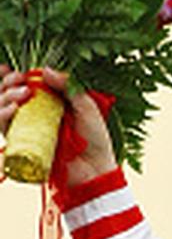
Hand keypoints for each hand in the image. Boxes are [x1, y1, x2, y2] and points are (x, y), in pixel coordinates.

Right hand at [0, 64, 117, 187]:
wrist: (96, 169)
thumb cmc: (95, 138)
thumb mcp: (86, 106)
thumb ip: (68, 85)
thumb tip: (44, 69)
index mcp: (46, 101)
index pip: (21, 84)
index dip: (12, 76)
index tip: (14, 70)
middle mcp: (33, 114)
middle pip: (7, 94)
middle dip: (8, 84)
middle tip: (19, 80)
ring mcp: (27, 129)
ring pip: (1, 109)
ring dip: (5, 97)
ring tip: (22, 93)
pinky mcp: (23, 145)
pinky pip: (5, 128)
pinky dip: (3, 116)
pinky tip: (13, 109)